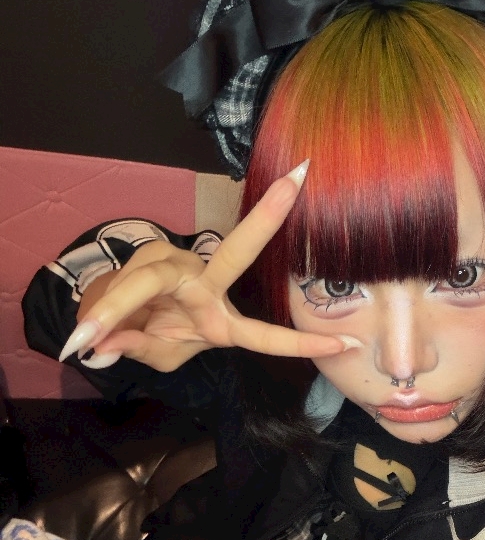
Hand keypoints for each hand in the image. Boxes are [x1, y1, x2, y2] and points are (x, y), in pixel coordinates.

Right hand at [57, 163, 360, 371]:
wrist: (112, 320)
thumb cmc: (150, 338)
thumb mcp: (155, 356)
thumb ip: (138, 350)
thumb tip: (105, 346)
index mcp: (221, 321)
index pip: (265, 335)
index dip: (301, 344)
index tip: (344, 345)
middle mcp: (206, 286)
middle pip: (237, 253)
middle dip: (266, 219)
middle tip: (296, 182)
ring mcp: (178, 268)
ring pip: (148, 280)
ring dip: (115, 310)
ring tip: (88, 337)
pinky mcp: (148, 260)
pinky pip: (121, 287)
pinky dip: (100, 313)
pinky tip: (85, 334)